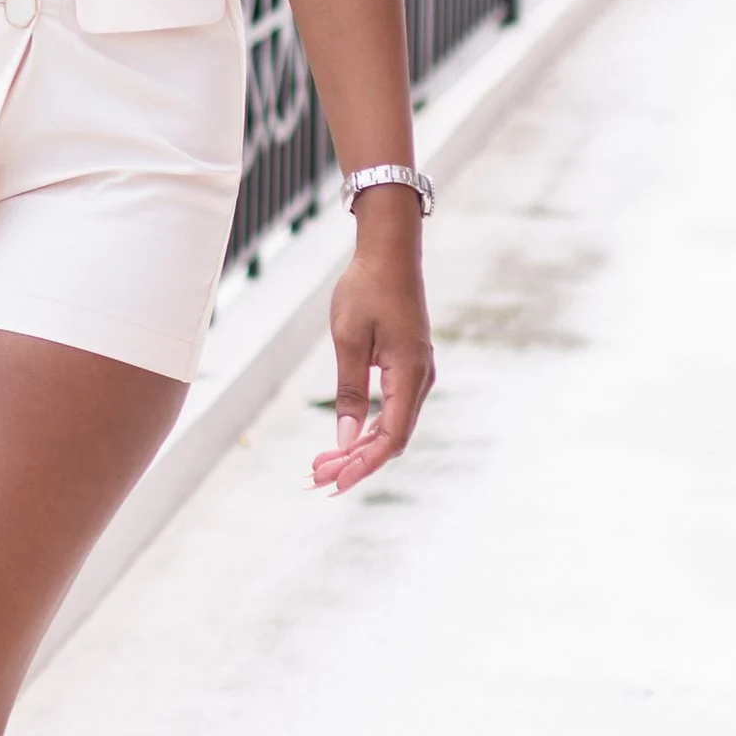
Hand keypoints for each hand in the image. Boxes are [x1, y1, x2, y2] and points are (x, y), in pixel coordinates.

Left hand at [311, 210, 434, 492]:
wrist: (389, 252)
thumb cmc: (367, 289)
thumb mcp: (349, 339)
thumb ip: (349, 391)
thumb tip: (345, 439)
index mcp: (410, 375)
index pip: (391, 438)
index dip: (363, 466)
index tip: (333, 483)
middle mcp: (420, 380)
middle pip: (391, 438)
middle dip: (354, 463)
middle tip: (315, 479)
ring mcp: (417, 374)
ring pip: (391, 426)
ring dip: (358, 448)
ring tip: (321, 465)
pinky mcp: (408, 367)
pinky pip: (392, 409)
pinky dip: (367, 428)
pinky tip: (343, 438)